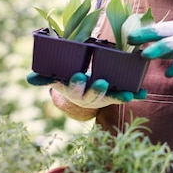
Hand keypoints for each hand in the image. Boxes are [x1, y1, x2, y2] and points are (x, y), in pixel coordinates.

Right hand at [26, 72, 146, 108]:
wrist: (83, 92)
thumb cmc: (69, 80)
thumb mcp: (57, 78)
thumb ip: (44, 77)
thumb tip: (29, 78)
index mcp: (74, 90)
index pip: (74, 87)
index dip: (76, 83)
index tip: (79, 75)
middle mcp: (89, 96)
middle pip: (93, 95)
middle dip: (97, 89)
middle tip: (101, 81)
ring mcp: (104, 97)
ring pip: (112, 97)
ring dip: (120, 96)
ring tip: (128, 94)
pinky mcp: (116, 95)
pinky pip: (127, 95)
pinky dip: (136, 94)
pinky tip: (143, 93)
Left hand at [128, 17, 172, 77]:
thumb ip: (170, 49)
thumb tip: (148, 52)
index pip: (161, 27)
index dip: (145, 32)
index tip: (129, 37)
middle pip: (164, 31)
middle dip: (147, 35)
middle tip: (131, 40)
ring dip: (159, 48)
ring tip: (145, 55)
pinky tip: (169, 72)